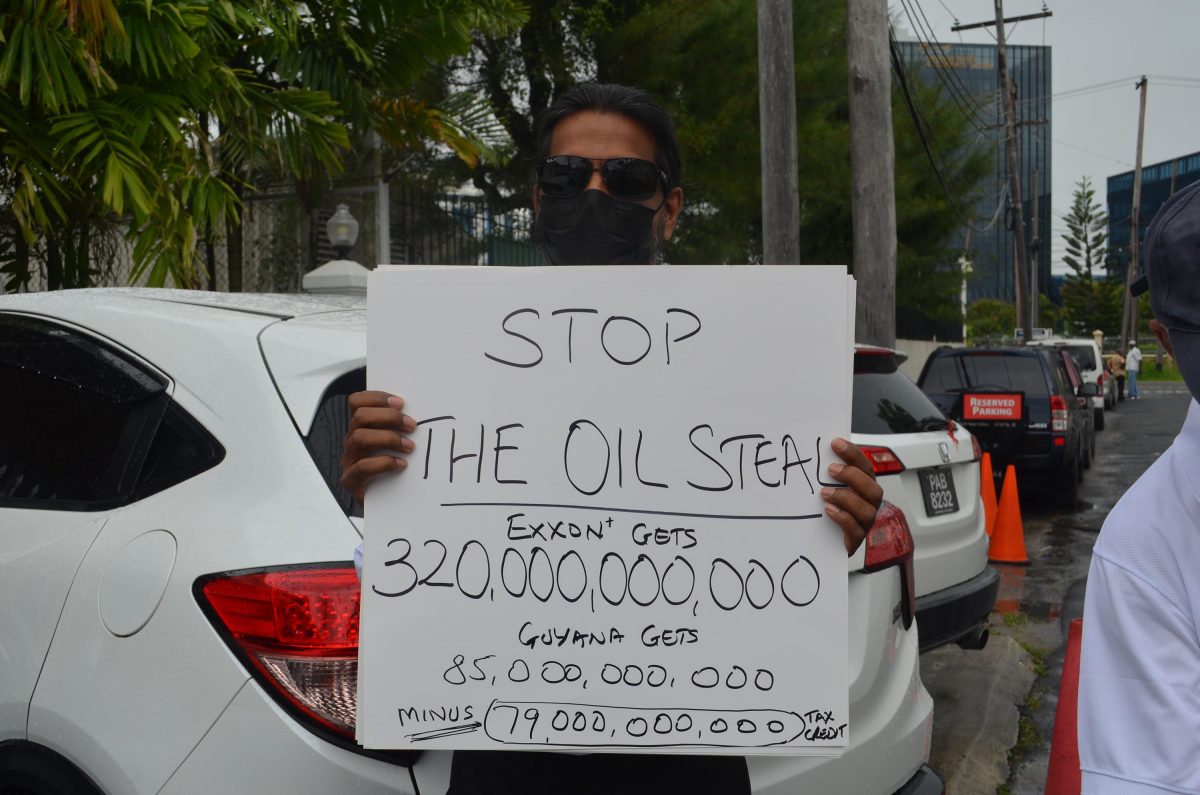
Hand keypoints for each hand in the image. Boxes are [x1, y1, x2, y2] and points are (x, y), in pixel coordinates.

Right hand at [340, 391, 416, 502]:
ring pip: (359, 438)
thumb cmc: (397, 471)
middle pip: (359, 417)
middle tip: (412, 426)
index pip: (357, 402)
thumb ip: (402, 428)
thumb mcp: (398, 445)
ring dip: (388, 438)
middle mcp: (351, 441)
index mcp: (361, 428)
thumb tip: (422, 411)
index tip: (401, 403)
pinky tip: (402, 465)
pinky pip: (362, 466)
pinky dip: (385, 463)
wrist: (388, 507)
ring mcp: (349, 460)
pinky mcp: (351, 481)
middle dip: (388, 417)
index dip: (377, 398)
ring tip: (410, 447)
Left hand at [820, 437, 882, 555]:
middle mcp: (868, 505)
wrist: (821, 542)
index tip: (835, 443)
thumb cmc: (826, 510)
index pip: (865, 467)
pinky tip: (827, 510)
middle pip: (873, 489)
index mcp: (863, 488)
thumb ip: (828, 473)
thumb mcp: (828, 487)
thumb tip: (812, 448)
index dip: (853, 454)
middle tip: (830, 469)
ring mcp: (864, 524)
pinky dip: (843, 518)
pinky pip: (855, 530)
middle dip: (853, 476)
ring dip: (845, 498)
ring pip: (867, 511)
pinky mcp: (854, 540)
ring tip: (824, 492)